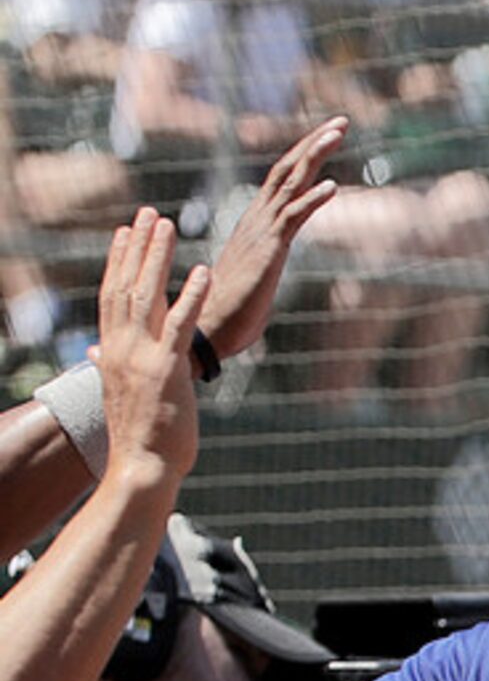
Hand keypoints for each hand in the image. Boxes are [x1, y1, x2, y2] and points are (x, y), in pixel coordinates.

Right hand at [94, 208, 210, 493]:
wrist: (142, 468)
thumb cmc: (141, 438)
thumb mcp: (123, 395)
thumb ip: (112, 369)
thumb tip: (96, 356)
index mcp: (110, 352)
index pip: (111, 296)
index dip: (118, 261)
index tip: (125, 232)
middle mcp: (120, 349)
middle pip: (125, 285)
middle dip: (137, 246)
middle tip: (148, 213)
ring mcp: (141, 358)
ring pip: (147, 295)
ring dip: (158, 257)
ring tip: (168, 225)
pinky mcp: (166, 370)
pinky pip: (179, 326)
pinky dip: (191, 296)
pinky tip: (201, 270)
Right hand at [204, 116, 344, 358]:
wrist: (206, 329)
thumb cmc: (229, 309)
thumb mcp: (256, 274)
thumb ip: (263, 261)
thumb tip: (266, 265)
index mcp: (256, 222)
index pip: (282, 178)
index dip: (304, 154)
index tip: (328, 135)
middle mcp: (257, 219)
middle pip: (288, 169)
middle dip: (314, 143)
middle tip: (341, 122)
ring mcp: (262, 232)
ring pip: (291, 183)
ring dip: (315, 156)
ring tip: (338, 133)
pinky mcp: (268, 250)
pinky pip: (292, 219)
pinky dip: (312, 200)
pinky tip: (334, 186)